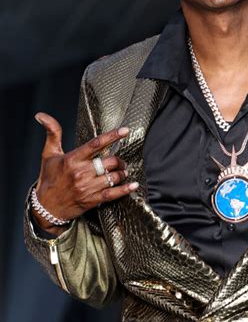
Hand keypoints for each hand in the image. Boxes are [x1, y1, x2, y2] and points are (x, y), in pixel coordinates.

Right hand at [32, 112, 137, 232]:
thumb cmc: (48, 178)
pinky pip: (113, 194)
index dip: (112, 136)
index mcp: (72, 159)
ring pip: (113, 177)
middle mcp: (81, 173)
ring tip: (122, 172)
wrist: (45, 206)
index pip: (96, 144)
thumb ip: (52, 133)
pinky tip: (133, 185)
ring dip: (122, 173)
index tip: (125, 130)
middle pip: (109, 162)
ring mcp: (87, 187)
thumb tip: (41, 115)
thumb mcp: (49, 154)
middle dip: (119, 160)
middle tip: (119, 161)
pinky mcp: (91, 200)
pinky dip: (125, 190)